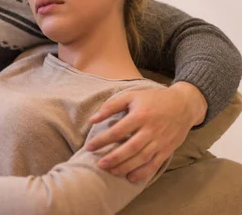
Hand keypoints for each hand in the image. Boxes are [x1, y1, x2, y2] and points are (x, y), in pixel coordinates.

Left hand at [85, 82, 206, 182]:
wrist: (184, 105)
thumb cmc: (153, 99)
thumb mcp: (131, 96)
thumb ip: (111, 106)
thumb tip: (92, 119)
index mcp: (140, 115)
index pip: (117, 131)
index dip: (102, 140)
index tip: (89, 147)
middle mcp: (151, 130)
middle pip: (130, 148)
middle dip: (114, 158)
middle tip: (99, 164)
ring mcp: (160, 141)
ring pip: (142, 158)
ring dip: (126, 167)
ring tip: (111, 171)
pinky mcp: (167, 149)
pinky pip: (155, 164)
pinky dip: (143, 173)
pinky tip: (131, 178)